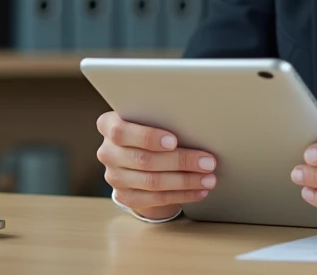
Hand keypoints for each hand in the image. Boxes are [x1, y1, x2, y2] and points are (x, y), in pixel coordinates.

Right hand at [96, 111, 218, 220]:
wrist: (140, 153)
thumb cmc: (152, 127)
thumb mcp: (151, 117)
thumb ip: (163, 118)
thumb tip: (198, 126)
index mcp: (109, 125)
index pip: (121, 132)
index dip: (147, 137)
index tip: (173, 141)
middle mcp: (107, 152)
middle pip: (144, 159)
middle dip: (180, 161)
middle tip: (208, 162)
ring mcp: (114, 176)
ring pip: (152, 182)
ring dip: (185, 181)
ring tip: (209, 178)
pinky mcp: (124, 196)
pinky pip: (155, 199)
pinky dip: (181, 195)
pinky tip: (199, 191)